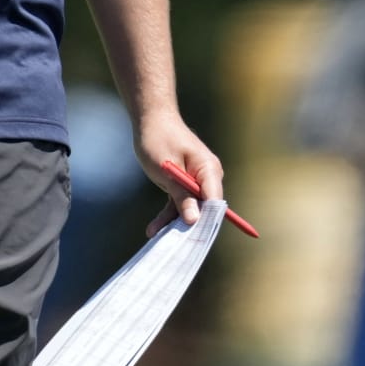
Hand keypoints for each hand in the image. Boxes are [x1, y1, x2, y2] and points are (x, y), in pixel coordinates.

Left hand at [134, 112, 223, 237]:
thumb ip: (182, 195)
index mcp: (209, 170)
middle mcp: (208, 177)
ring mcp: (196, 181)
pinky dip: (167, 214)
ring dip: (173, 224)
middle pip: (204, 209)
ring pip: (189, 209)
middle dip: (189, 227)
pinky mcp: (183, 185)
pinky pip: (179, 203)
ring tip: (155, 237)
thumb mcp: (167, 170)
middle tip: (173, 246)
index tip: (195, 241)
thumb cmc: (159, 139)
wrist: (150, 119)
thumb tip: (195, 221)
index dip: (207, 223)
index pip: (214, 203)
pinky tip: (152, 229)